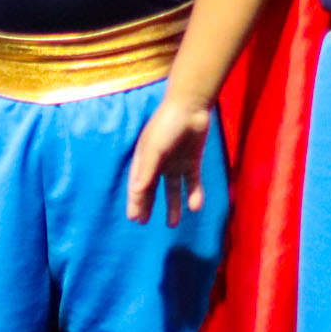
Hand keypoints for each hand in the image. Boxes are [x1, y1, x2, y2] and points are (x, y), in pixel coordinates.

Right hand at [127, 99, 212, 226]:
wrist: (191, 107)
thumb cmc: (167, 125)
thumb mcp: (154, 148)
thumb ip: (146, 170)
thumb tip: (136, 192)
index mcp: (144, 159)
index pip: (138, 185)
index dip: (135, 202)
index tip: (134, 219)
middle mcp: (158, 163)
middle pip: (151, 189)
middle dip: (148, 205)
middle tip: (144, 223)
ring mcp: (176, 163)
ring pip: (172, 189)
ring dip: (172, 206)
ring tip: (173, 224)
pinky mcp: (192, 161)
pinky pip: (192, 182)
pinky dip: (194, 194)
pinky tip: (195, 207)